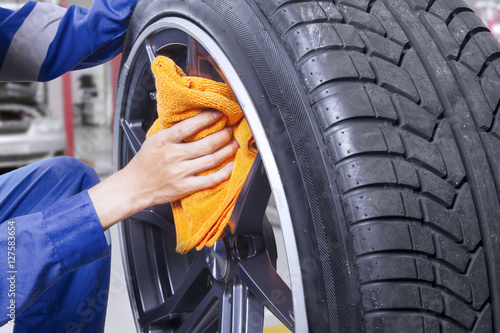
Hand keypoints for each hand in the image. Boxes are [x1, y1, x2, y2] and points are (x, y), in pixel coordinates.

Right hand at [88, 110, 237, 229]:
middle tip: (230, 130)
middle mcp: (173, 156)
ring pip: (211, 159)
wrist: (134, 187)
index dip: (207, 119)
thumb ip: (172, 132)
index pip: (189, 126)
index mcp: (164, 141)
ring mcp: (180, 172)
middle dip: (223, 135)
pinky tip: (230, 166)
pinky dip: (223, 173)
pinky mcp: (184, 187)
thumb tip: (194, 120)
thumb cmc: (144, 163)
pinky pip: (209, 180)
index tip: (218, 114)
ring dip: (227, 150)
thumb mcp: (154, 140)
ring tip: (233, 144)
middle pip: (206, 143)